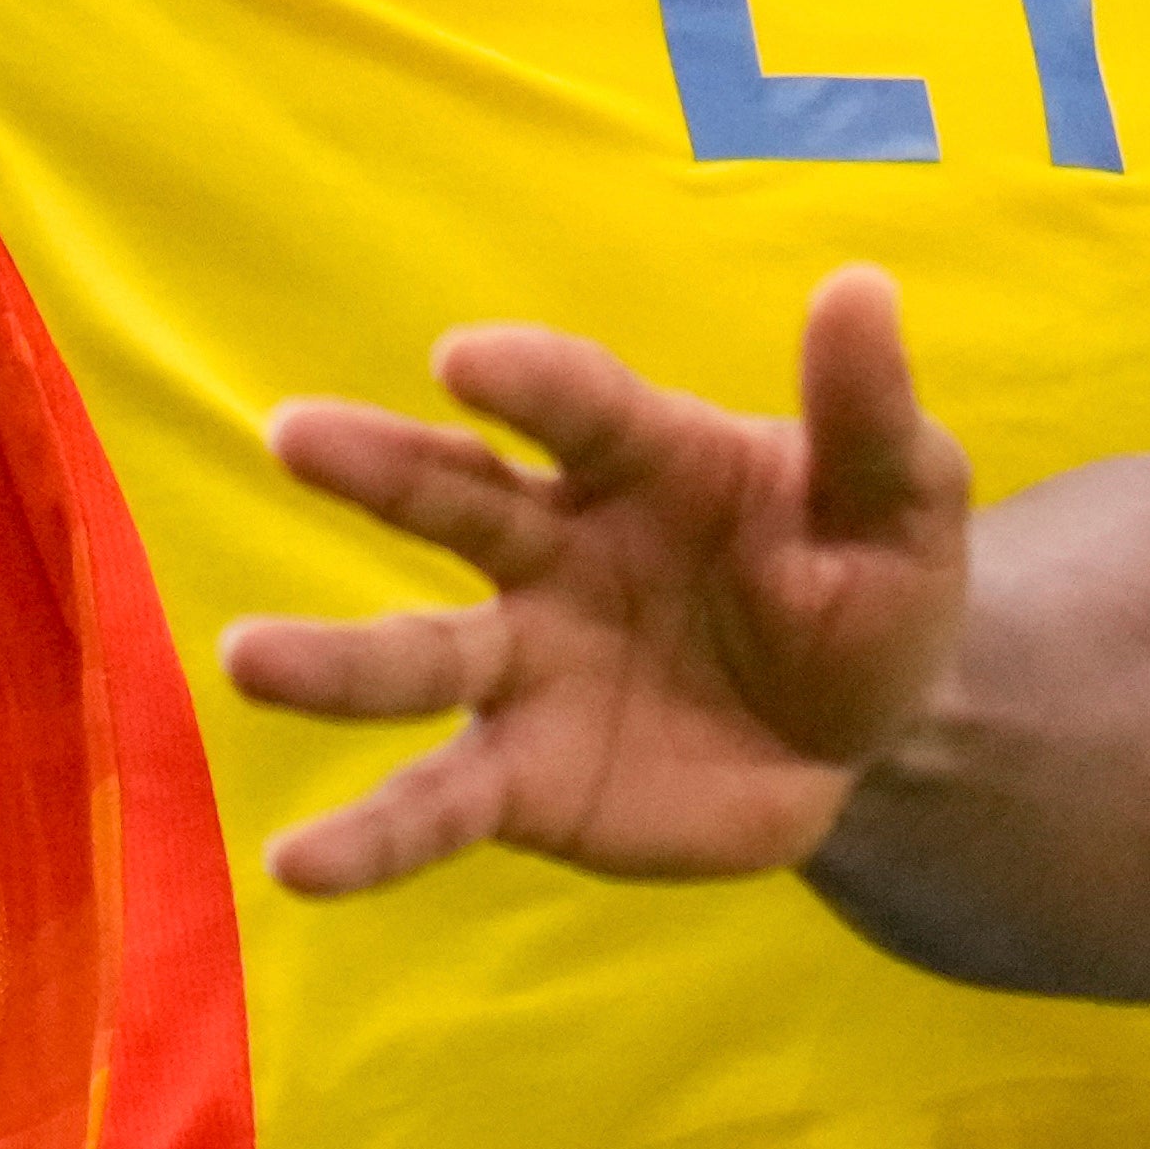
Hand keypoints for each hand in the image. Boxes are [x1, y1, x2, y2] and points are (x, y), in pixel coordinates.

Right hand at [220, 268, 974, 898]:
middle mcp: (558, 550)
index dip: (525, 378)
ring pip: (418, 654)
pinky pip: (437, 804)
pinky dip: (369, 836)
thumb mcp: (904, 500)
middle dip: (377, 466)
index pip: (575, 405)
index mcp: (643, 458)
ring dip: (333, 659)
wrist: (874, 735)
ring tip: (245, 658)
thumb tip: (860, 286)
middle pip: (455, 499)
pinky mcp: (526, 779)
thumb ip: (869, 411)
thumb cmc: (874, 583)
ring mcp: (529, 666)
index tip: (461, 361)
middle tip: (294, 433)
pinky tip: (297, 862)